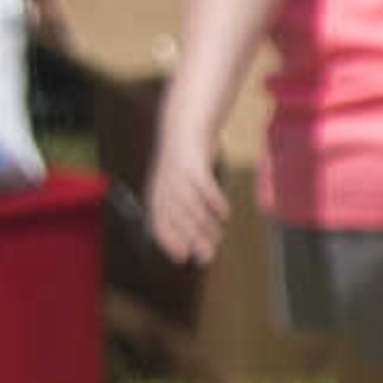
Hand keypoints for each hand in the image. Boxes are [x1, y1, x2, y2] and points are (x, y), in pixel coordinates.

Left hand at [146, 150, 226, 267]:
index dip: (168, 240)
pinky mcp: (192, 164)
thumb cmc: (186, 161)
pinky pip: (203, 187)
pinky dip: (214, 202)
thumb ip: (190, 212)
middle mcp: (164, 184)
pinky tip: (224, 213)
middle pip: (175, 217)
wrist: (185, 124)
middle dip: (190, 238)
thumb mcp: (182, 186)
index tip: (182, 258)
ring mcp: (177, 174)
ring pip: (189, 205)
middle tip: (206, 256)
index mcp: (158, 191)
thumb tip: (202, 241)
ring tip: (218, 236)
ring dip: (204, 223)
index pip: (158, 220)